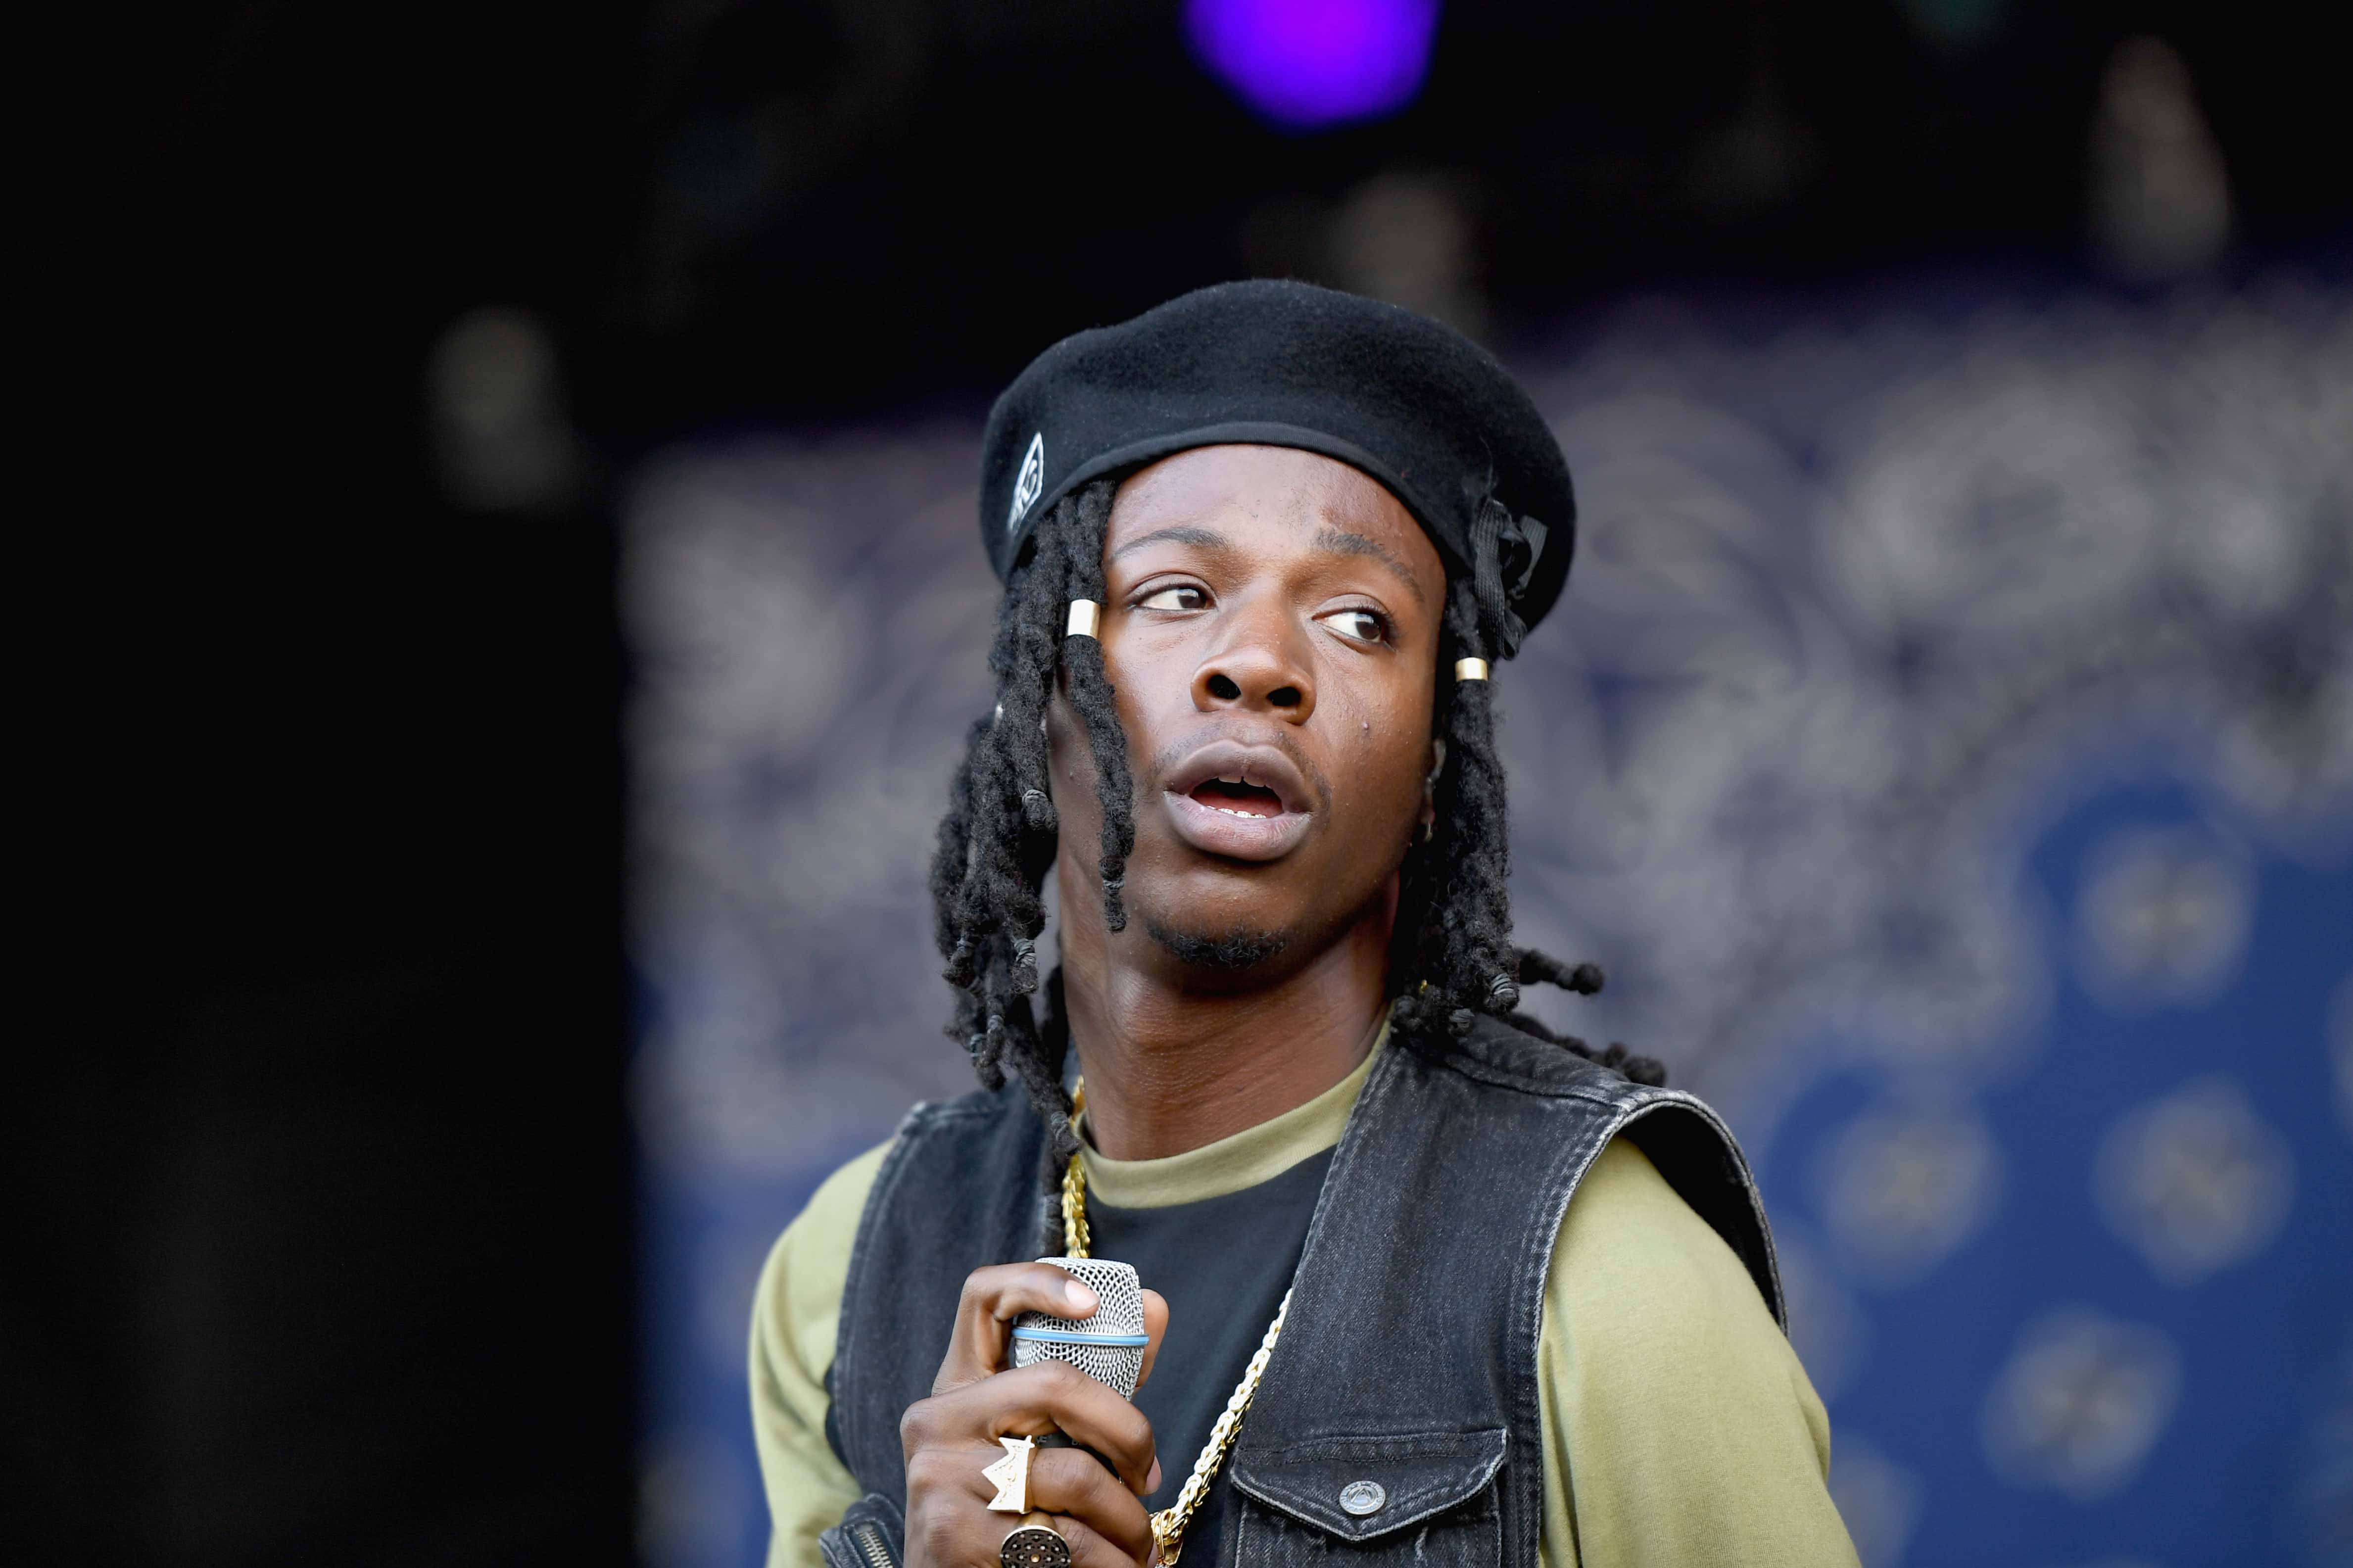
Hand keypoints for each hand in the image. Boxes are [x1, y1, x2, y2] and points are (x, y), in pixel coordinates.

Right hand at [901, 1262, 1170, 1566]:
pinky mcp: (954, 1535)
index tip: (1094, 1303)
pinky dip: (1110, 1563)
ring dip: (1128, 1520)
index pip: (981, 1297)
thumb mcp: (1038, 1445)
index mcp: (956, 1390)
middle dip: (1129, 1433)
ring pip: (1075, 1474)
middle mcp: (936, 1423)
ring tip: (1139, 1545)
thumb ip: (1094, 1382)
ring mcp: (939, 1478)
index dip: (1040, 1282)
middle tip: (1149, 1478)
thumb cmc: (1010, 1517)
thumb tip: (1153, 1307)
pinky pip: (1066, 1539)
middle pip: (1056, 1383)